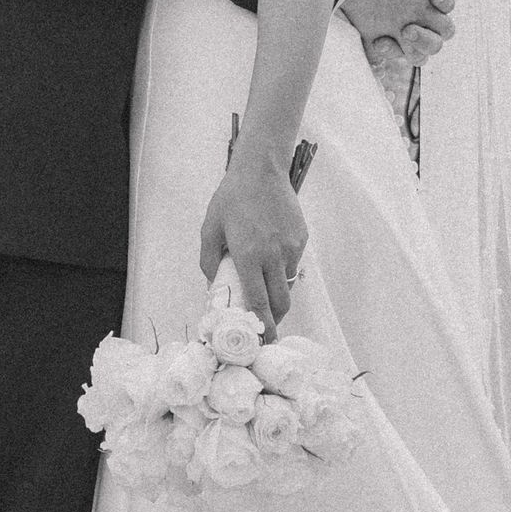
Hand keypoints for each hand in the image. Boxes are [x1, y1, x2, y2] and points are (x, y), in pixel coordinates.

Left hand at [199, 150, 308, 334]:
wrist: (261, 169)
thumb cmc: (232, 197)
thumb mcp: (210, 227)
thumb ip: (209, 260)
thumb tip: (213, 284)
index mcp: (249, 256)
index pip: (259, 303)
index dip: (263, 327)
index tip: (264, 342)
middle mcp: (273, 256)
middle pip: (281, 303)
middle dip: (274, 319)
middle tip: (264, 323)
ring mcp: (291, 248)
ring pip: (288, 283)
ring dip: (277, 291)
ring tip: (263, 282)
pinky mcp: (301, 238)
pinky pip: (293, 263)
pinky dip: (283, 269)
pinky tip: (271, 254)